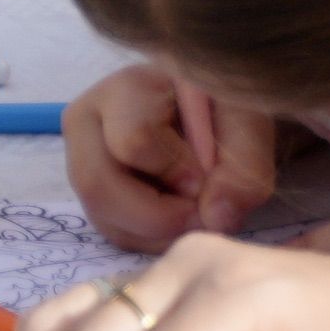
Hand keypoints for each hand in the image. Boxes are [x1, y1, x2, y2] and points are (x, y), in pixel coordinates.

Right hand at [68, 64, 279, 249]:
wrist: (211, 114)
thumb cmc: (222, 106)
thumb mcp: (247, 119)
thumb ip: (244, 160)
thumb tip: (217, 216)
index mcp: (122, 91)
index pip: (133, 141)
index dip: (176, 171)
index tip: (208, 176)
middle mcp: (87, 125)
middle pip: (98, 186)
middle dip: (159, 216)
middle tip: (202, 215)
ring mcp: (82, 163)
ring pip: (104, 217)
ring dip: (159, 233)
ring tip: (196, 212)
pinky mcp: (92, 195)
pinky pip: (113, 232)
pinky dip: (153, 240)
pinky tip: (180, 218)